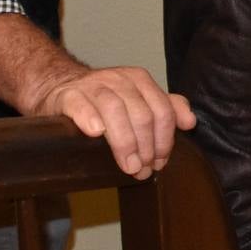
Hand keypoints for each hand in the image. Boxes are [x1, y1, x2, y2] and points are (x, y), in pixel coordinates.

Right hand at [30, 66, 195, 178]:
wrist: (60, 87)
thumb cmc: (103, 101)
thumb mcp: (138, 101)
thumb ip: (166, 109)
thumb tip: (190, 122)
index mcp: (139, 80)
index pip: (162, 111)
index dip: (164, 140)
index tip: (159, 162)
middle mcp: (119, 79)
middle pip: (142, 114)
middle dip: (146, 147)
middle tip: (142, 170)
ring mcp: (93, 85)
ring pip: (115, 110)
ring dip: (125, 142)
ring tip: (128, 165)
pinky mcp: (68, 95)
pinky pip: (81, 105)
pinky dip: (90, 118)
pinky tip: (96, 133)